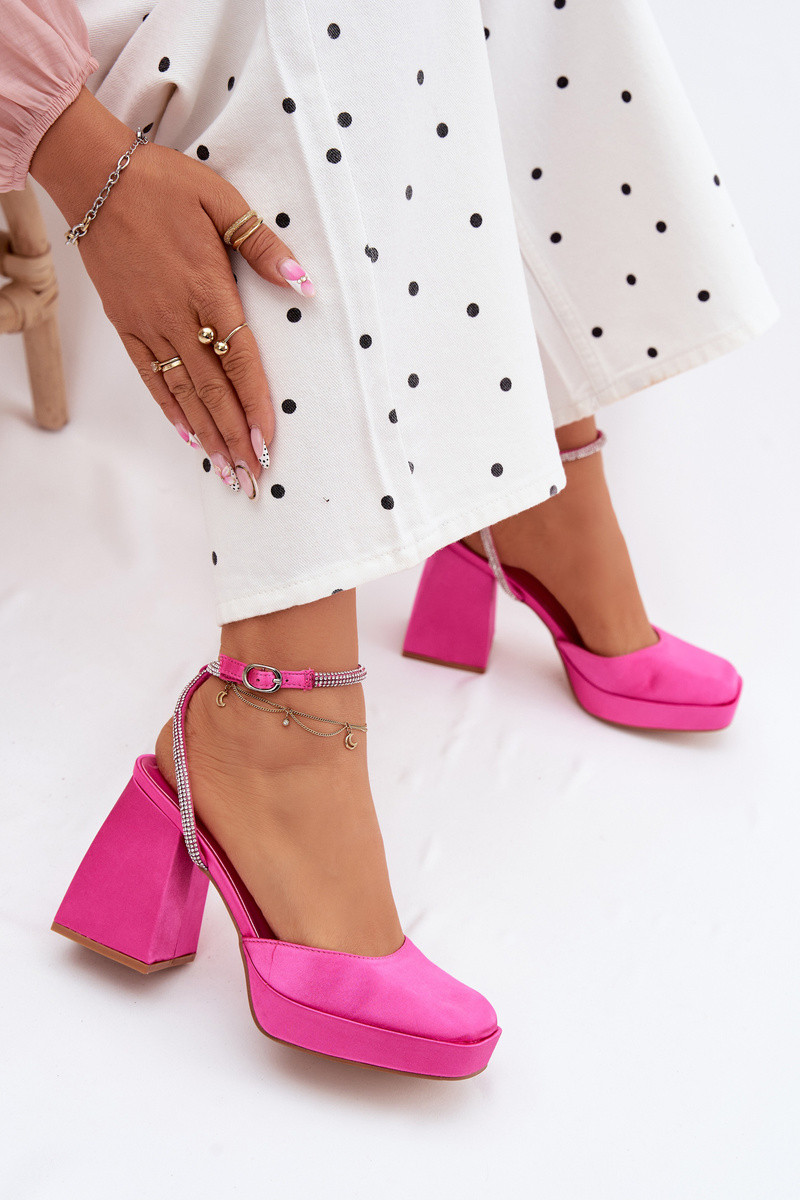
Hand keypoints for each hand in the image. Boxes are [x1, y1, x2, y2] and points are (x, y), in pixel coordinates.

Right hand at [31, 88, 314, 495]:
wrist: (95, 177)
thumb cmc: (163, 184)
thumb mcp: (222, 201)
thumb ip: (263, 246)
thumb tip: (302, 282)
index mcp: (208, 289)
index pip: (240, 360)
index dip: (256, 404)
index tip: (269, 440)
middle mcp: (178, 317)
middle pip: (214, 390)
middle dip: (236, 436)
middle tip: (253, 476)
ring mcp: (149, 325)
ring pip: (184, 392)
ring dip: (208, 434)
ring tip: (227, 469)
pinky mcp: (126, 325)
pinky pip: (151, 377)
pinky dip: (171, 409)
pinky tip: (189, 436)